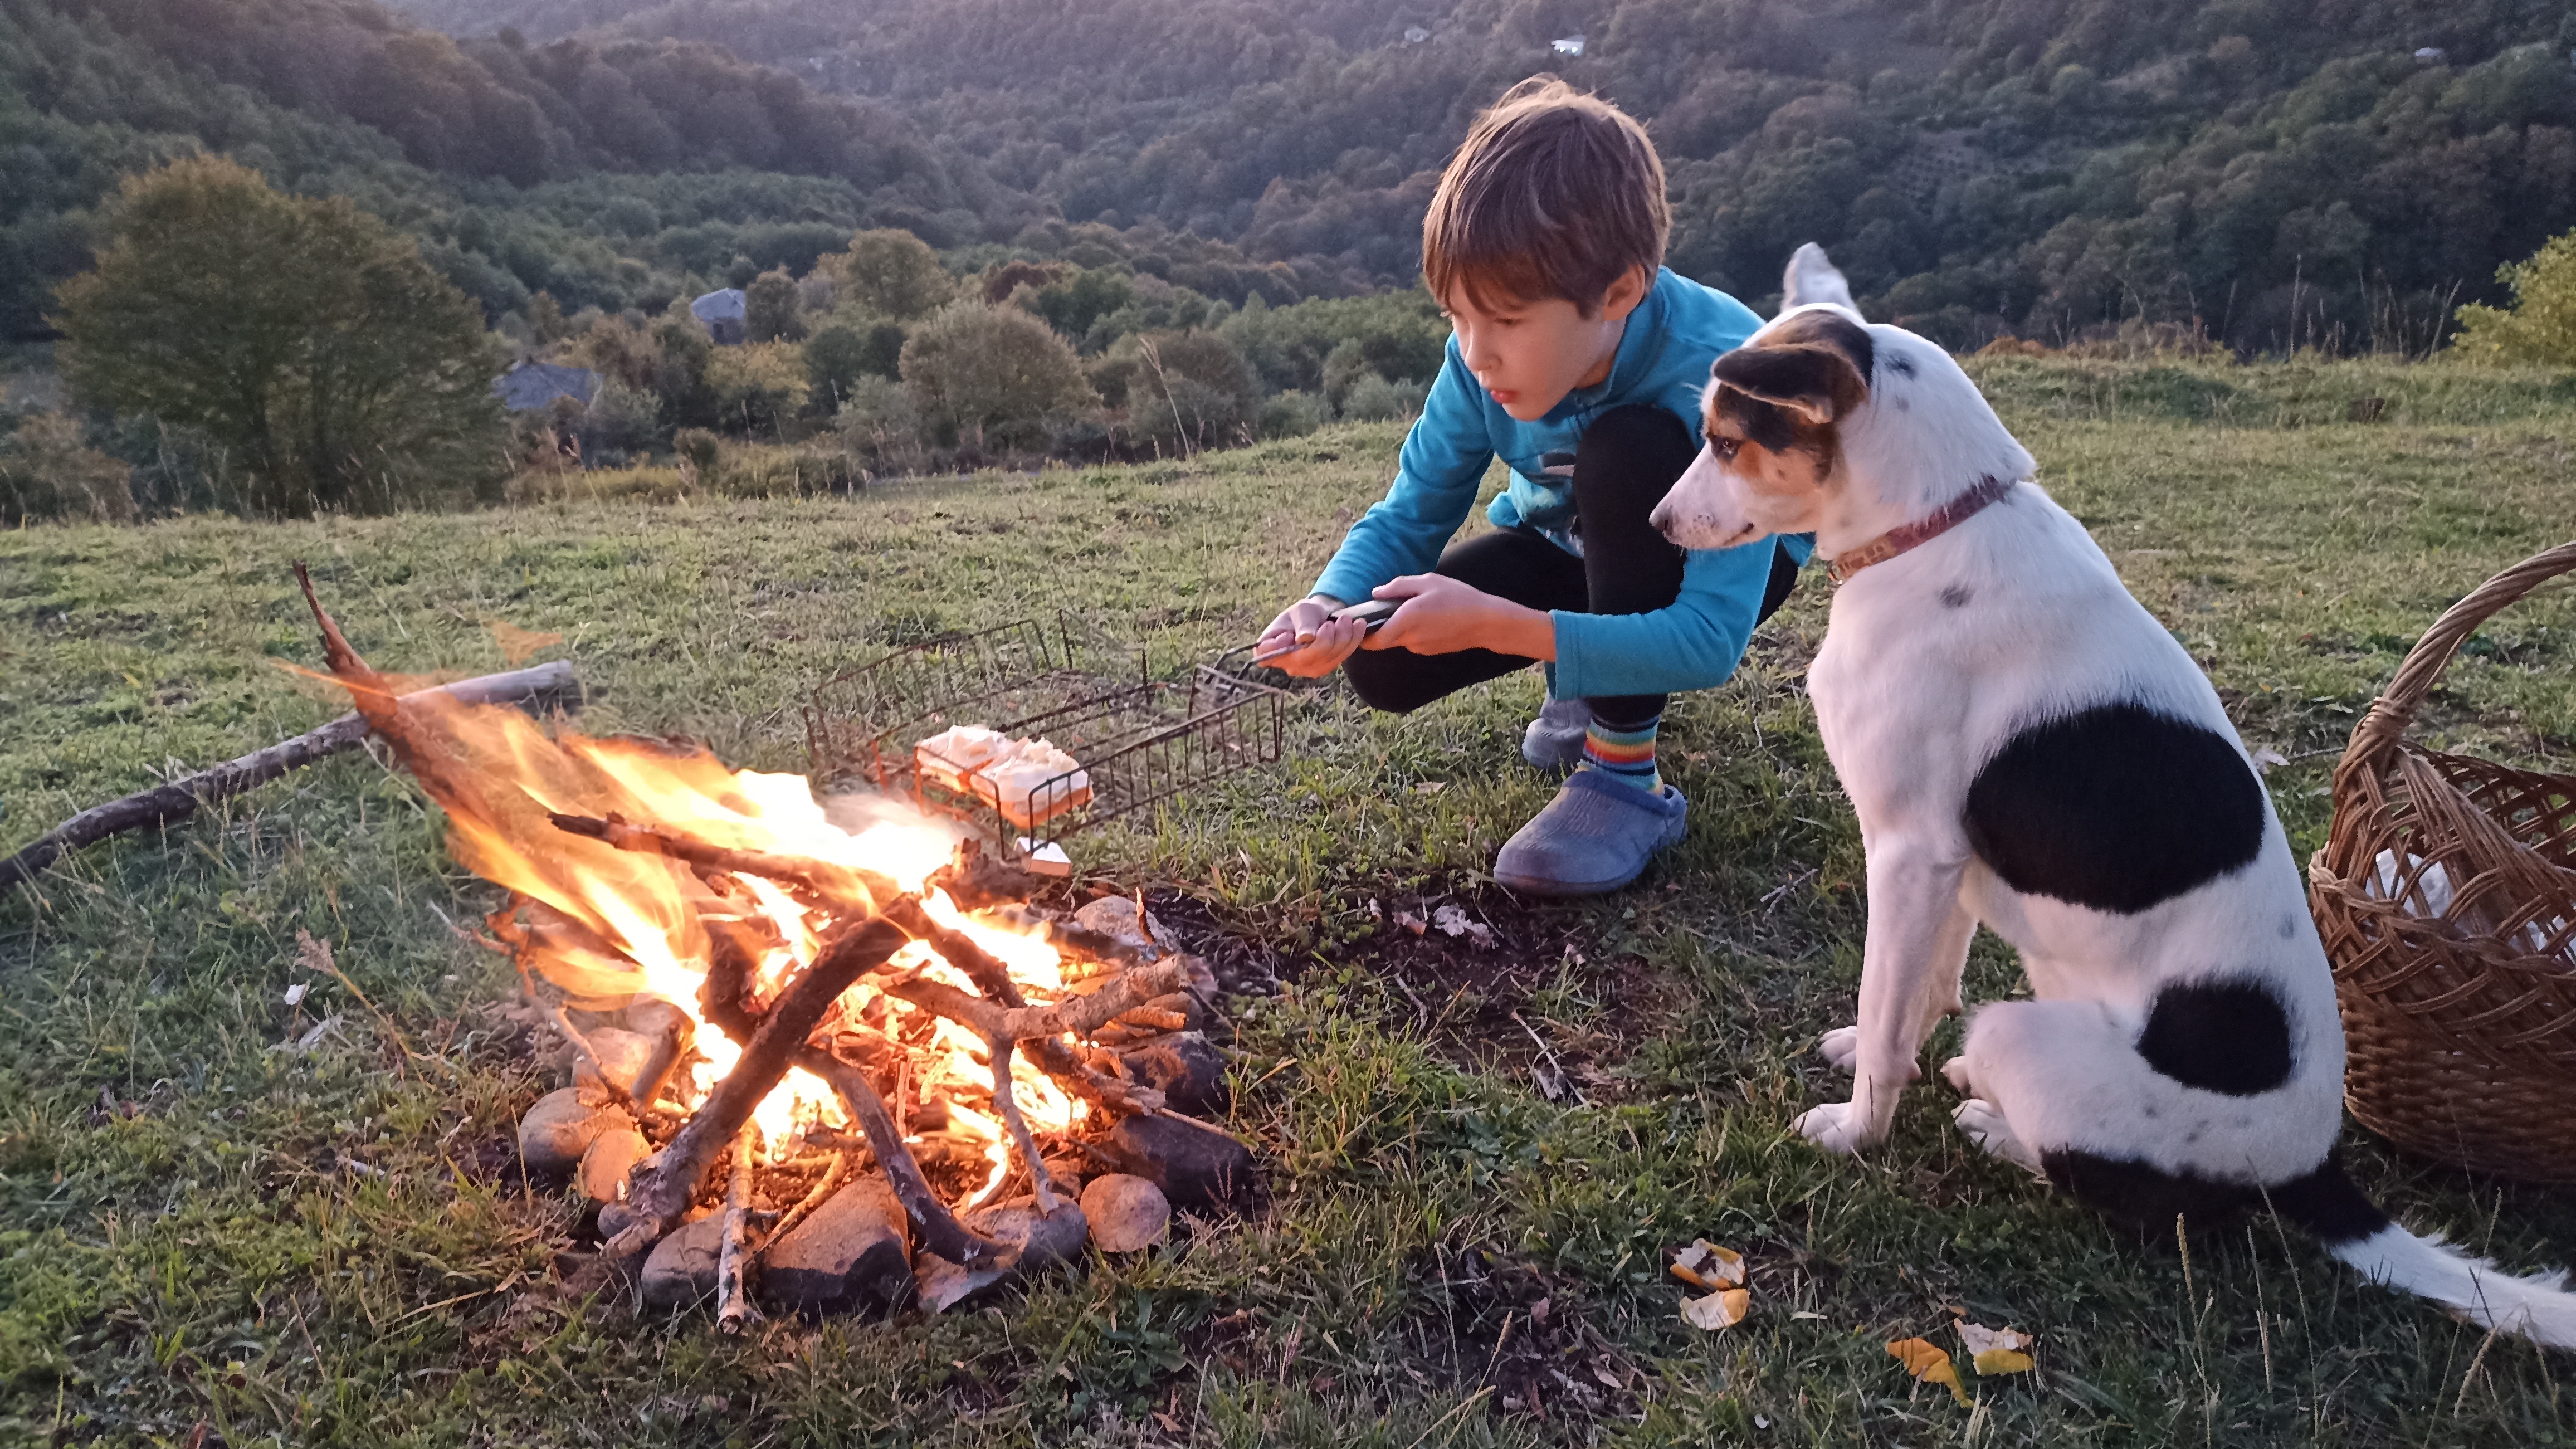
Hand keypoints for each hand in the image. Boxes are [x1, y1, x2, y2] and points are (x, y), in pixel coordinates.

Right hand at [1255, 595, 1365, 677]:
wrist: (1320, 618)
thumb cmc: (1304, 614)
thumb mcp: (1301, 611)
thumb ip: (1302, 623)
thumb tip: (1305, 638)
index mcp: (1272, 647)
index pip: (1265, 654)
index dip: (1273, 648)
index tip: (1286, 634)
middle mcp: (1288, 663)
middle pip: (1307, 658)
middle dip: (1324, 639)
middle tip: (1331, 622)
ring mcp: (1308, 669)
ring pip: (1328, 657)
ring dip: (1342, 636)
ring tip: (1345, 619)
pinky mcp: (1326, 667)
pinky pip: (1342, 656)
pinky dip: (1352, 639)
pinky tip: (1357, 625)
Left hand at [1366, 573, 1555, 659]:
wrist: (1486, 621)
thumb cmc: (1458, 597)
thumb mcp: (1428, 581)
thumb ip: (1398, 586)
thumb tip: (1376, 593)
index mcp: (1407, 620)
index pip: (1373, 640)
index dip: (1362, 635)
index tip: (1361, 623)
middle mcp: (1410, 638)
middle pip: (1383, 641)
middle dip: (1379, 629)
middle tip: (1383, 611)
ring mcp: (1420, 647)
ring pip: (1398, 639)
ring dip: (1399, 627)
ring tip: (1415, 609)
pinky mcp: (1429, 650)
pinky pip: (1413, 641)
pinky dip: (1413, 631)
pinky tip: (1430, 618)